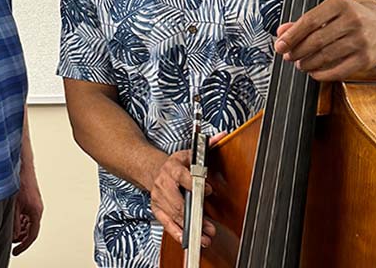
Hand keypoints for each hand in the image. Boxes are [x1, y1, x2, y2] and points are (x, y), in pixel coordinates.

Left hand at [12, 166, 43, 254]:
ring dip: (20, 228)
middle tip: (11, 240)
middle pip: (31, 230)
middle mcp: (37, 208)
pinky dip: (20, 220)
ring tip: (10, 229)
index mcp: (36, 211)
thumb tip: (14, 235)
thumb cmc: (20, 181)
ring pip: (28, 223)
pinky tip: (12, 218)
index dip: (24, 245)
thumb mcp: (14, 206)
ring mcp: (34, 204)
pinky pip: (26, 215)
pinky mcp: (30, 200)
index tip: (16, 251)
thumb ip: (14, 222)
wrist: (21, 166)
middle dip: (21, 236)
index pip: (32, 235)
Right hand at [149, 133, 224, 247]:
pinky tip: (189, 240)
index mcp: (172, 167)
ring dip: (190, 228)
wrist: (152, 170)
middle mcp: (163, 183)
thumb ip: (207, 146)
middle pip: (178, 202)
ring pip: (174, 215)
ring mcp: (158, 198)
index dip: (195, 184)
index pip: (183, 176)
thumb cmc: (176, 164)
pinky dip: (177, 233)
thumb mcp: (190, 153)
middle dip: (195, 216)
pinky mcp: (156, 209)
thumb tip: (222, 136)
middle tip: (210, 227)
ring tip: (204, 237)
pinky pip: (166, 224)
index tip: (209, 191)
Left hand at [274, 0, 375, 81]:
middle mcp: (353, 20)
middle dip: (297, 51)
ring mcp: (362, 40)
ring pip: (326, 56)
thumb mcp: (328, 12)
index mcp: (340, 3)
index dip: (292, 35)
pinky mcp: (367, 58)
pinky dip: (322, 74)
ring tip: (300, 63)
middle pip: (316, 40)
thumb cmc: (349, 17)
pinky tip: (314, 72)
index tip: (280, 45)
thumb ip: (304, 22)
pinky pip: (339, 70)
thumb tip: (281, 33)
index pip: (310, 21)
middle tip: (288, 56)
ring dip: (308, 63)